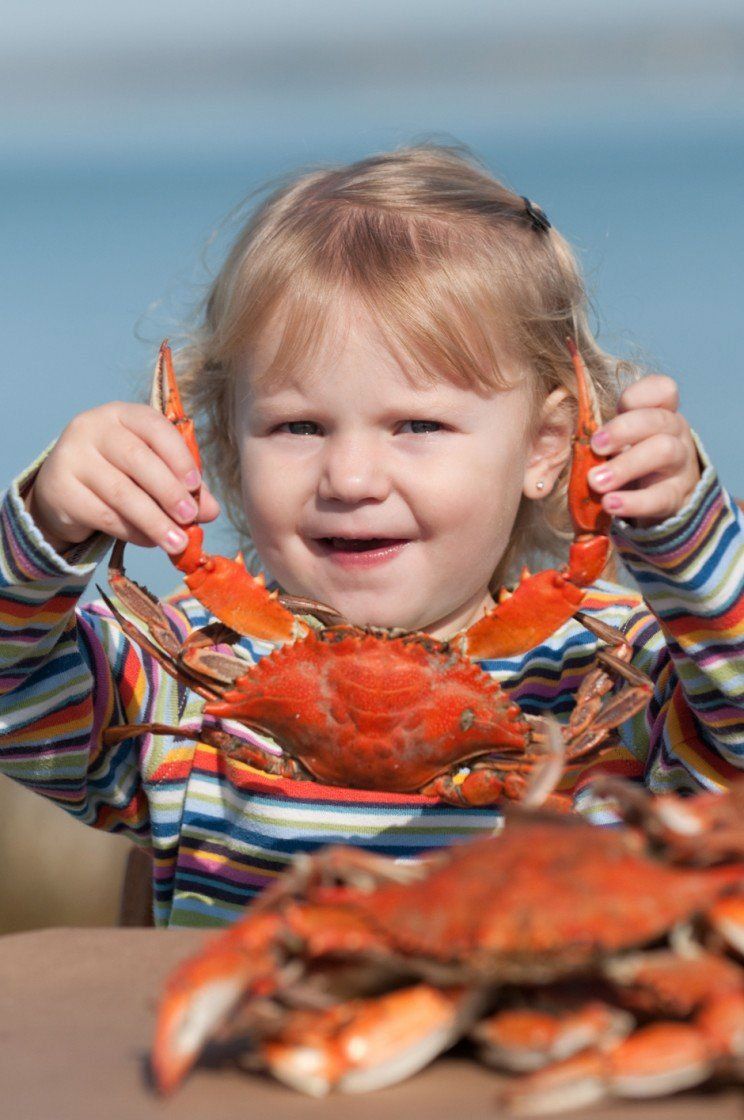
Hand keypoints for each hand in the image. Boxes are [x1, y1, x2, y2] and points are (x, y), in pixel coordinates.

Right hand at [26, 402, 219, 553]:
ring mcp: (72, 457)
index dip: (178, 456)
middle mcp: (92, 428)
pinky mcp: (61, 490)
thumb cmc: (118, 472)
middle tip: (190, 517)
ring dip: (154, 521)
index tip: (195, 485)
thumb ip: (183, 485)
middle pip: (136, 458)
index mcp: (122, 414)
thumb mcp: (151, 469)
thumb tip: (211, 511)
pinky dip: (132, 532)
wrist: (62, 487)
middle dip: (168, 491)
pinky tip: (150, 541)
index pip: (154, 426)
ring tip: (177, 542)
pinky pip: (104, 515)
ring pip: (121, 492)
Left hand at [587, 375, 700, 524]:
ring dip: (626, 465)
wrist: (658, 500)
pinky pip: (660, 497)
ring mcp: (680, 465)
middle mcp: (675, 433)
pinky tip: (610, 504)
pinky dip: (633, 502)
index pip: (663, 389)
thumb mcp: (617, 441)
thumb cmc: (628, 459)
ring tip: (595, 481)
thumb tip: (553, 427)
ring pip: (665, 452)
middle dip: (623, 430)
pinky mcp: (677, 497)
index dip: (640, 394)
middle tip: (595, 446)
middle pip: (659, 420)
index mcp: (660, 412)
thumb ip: (598, 433)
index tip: (617, 406)